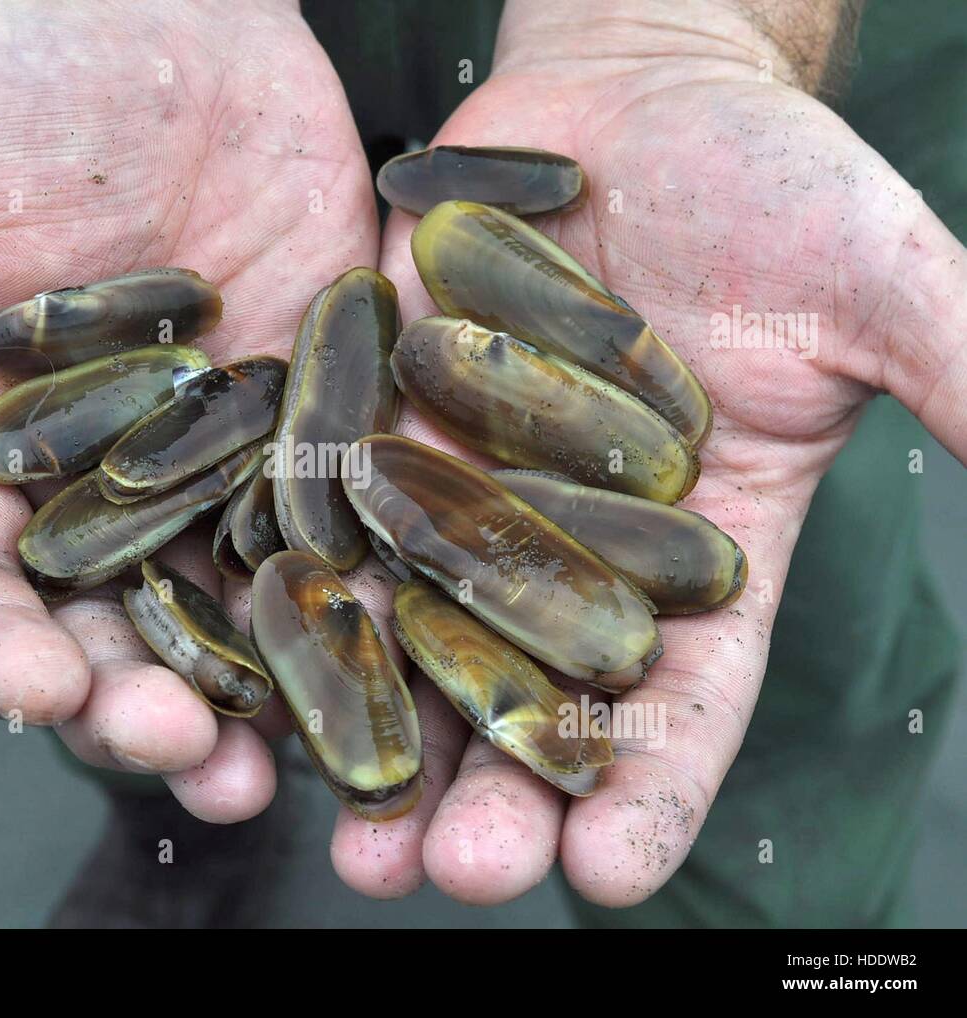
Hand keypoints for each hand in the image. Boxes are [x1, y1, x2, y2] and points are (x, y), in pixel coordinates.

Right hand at [0, 0, 376, 818]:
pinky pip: (338, 516)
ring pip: (232, 605)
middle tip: (189, 758)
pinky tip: (381, 644)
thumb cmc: (0, 89)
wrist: (164, 15)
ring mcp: (220, 459)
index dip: (0, 651)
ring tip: (281, 760)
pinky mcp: (318, 416)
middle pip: (116, 629)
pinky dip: (356, 586)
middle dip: (141, 706)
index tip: (40, 690)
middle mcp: (106, 484)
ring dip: (257, 691)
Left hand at [346, 0, 966, 904]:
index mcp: (698, 549)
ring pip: (418, 638)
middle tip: (455, 872)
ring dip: (383, 735)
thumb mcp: (870, 277)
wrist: (630, 98)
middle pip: (531, 694)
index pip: (682, 696)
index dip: (652, 786)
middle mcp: (570, 544)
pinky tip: (267, 670)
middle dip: (495, 791)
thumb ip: (952, 370)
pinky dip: (305, 596)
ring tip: (349, 840)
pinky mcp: (379, 427)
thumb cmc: (765, 178)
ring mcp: (465, 490)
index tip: (615, 872)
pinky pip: (336, 523)